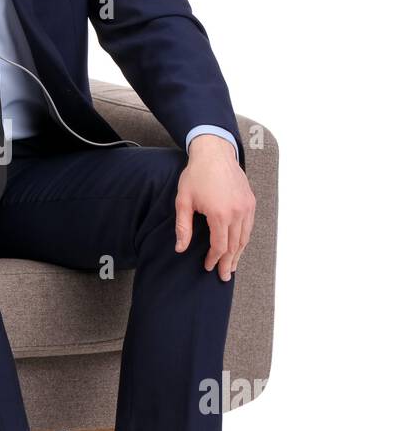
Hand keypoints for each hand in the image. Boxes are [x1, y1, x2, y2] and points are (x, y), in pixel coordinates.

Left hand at [174, 135, 254, 280]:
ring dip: (238, 254)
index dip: (213, 259)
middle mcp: (237, 212)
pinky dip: (244, 239)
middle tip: (224, 277)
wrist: (214, 153)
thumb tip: (180, 248)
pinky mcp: (250, 202)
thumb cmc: (196, 175)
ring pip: (245, 238)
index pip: (219, 246)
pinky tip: (238, 247)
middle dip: (228, 263)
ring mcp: (246, 207)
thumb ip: (183, 227)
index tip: (207, 267)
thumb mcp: (183, 201)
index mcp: (220, 214)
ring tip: (232, 266)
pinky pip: (249, 227)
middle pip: (235, 246)